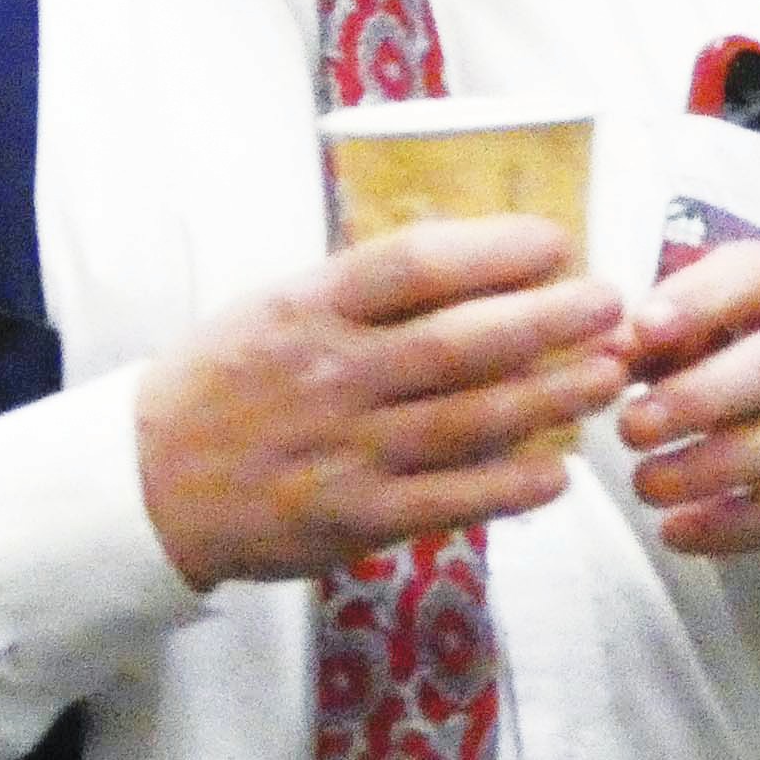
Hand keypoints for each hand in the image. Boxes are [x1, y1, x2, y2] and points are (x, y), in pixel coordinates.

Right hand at [134, 214, 627, 588]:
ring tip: (609, 373)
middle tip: (613, 302)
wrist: (146, 482)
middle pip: (458, 342)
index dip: (492, 249)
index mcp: (311, 307)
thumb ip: (364, 284)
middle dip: (547, 320)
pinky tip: (558, 474)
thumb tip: (474, 249)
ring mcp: (344, 451)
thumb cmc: (228, 378)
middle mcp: (332, 374)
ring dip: (548, 397)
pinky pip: (444, 501)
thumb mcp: (279, 304)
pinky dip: (505, 488)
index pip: (413, 264)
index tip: (556, 239)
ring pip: (466, 420)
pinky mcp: (351, 520)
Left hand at [616, 241, 759, 555]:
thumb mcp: (726, 324)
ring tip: (644, 484)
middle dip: (699, 397)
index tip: (640, 328)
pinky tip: (677, 530)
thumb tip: (604, 355)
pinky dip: (734, 526)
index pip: (758, 278)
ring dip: (710, 467)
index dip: (700, 300)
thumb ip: (664, 336)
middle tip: (630, 426)